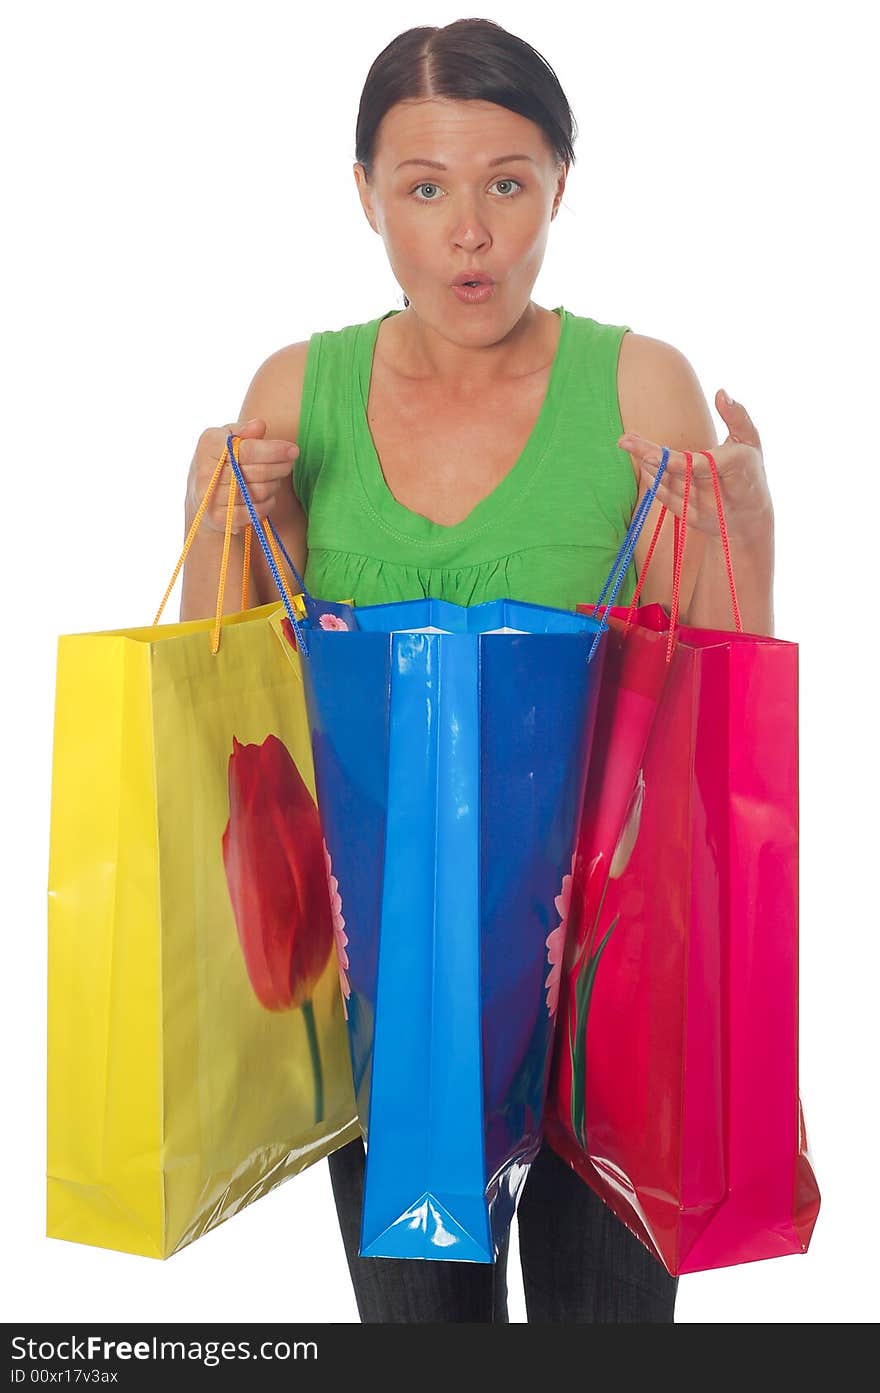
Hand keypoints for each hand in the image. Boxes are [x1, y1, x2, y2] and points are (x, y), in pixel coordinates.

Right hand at [186, 418, 298, 535]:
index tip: (293, 450)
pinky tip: (265, 495)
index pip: (248, 450)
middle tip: (289, 462)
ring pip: (261, 492)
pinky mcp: (221, 520)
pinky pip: (257, 511)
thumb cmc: (219, 461)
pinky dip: (267, 502)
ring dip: (274, 484)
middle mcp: (206, 474)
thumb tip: (260, 425)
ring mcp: (212, 499)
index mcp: (209, 447)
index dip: (275, 450)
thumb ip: (242, 431)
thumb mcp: (226, 438)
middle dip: (280, 467)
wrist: (201, 498)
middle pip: (258, 472)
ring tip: (273, 477)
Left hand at [618, 391, 772, 540]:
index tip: (648, 453)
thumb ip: (737, 416)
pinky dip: (653, 481)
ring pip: (667, 484)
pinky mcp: (690, 518)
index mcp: (735, 467)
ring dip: (647, 464)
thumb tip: (720, 392)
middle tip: (624, 441)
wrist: (751, 519)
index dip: (671, 461)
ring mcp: (702, 508)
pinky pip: (665, 498)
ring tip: (628, 443)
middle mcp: (717, 492)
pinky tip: (643, 463)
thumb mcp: (751, 442)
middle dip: (650, 456)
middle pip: (677, 473)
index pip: (698, 465)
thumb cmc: (750, 471)